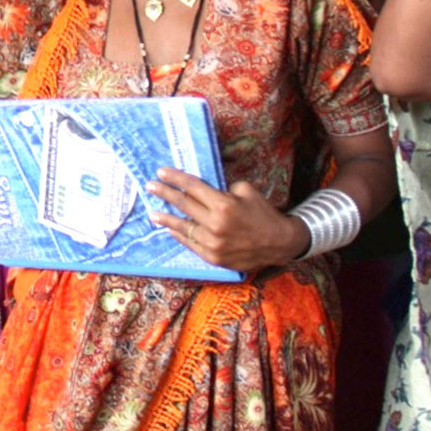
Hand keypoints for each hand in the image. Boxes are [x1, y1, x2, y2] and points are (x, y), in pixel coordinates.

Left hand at [145, 169, 306, 273]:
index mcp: (224, 204)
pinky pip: (191, 244)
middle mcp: (215, 224)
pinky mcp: (213, 258)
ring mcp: (213, 243)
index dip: (175, 179)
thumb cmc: (263, 213)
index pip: (193, 188)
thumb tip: (202, 191)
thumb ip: (222, 190)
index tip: (161, 172)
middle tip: (151, 186)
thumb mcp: (246, 191)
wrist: (279, 243)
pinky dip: (179, 235)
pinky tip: (170, 229)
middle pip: (183, 205)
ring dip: (166, 219)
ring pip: (183, 228)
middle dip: (165, 194)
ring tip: (152, 213)